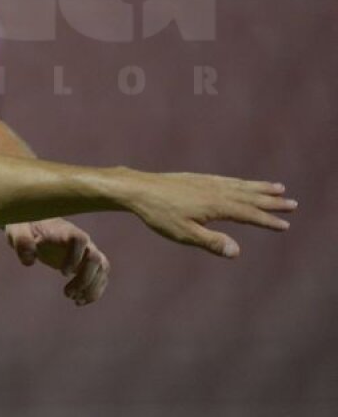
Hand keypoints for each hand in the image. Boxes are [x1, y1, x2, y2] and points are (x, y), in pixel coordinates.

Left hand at [5, 218, 109, 305]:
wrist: (33, 227)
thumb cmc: (24, 226)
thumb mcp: (16, 230)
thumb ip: (21, 241)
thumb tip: (29, 260)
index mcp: (64, 230)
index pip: (80, 240)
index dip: (75, 257)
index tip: (62, 273)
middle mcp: (81, 241)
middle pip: (96, 258)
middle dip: (85, 280)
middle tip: (67, 294)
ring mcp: (86, 252)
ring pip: (102, 269)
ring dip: (92, 288)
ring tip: (75, 300)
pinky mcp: (86, 263)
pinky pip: (101, 277)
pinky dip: (94, 291)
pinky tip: (79, 302)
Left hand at [122, 170, 295, 257]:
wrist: (137, 188)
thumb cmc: (159, 214)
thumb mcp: (183, 233)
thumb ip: (211, 242)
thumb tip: (238, 252)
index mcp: (216, 205)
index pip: (248, 214)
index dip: (267, 220)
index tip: (286, 224)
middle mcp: (215, 190)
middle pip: (249, 196)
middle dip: (271, 200)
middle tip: (293, 203)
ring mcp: (206, 182)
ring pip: (239, 185)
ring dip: (259, 187)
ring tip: (277, 187)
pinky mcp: (196, 178)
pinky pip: (226, 179)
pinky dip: (240, 181)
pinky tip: (241, 183)